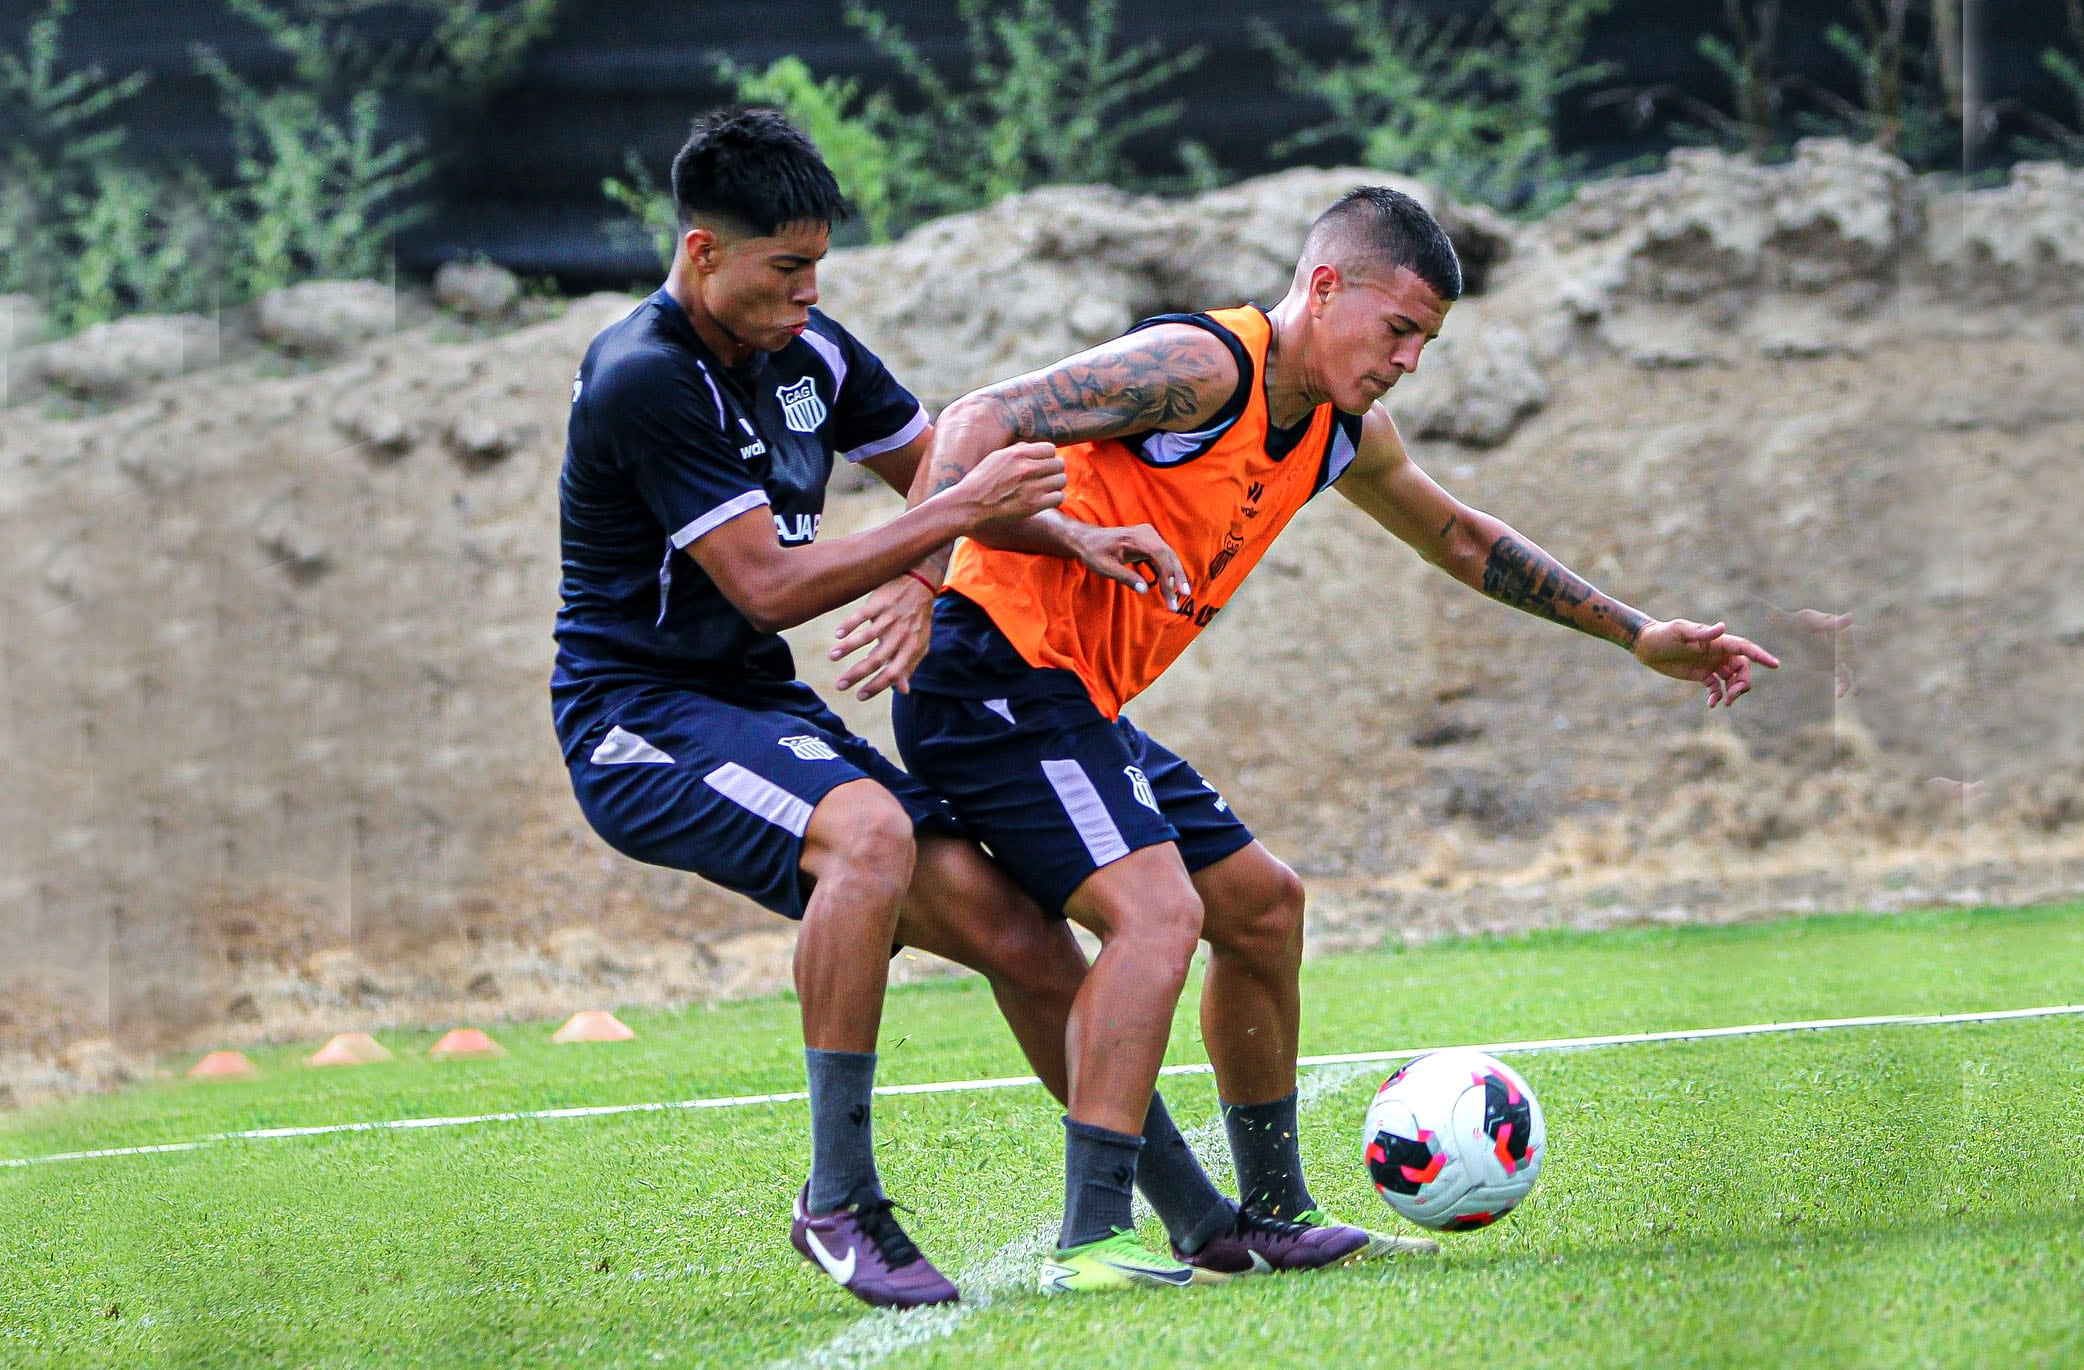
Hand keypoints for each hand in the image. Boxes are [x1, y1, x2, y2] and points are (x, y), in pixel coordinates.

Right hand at [829, 572, 934, 700]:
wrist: (921, 582)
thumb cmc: (918, 619)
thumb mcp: (918, 644)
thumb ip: (909, 666)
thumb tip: (903, 691)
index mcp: (910, 648)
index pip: (893, 673)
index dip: (877, 686)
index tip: (860, 696)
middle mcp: (900, 635)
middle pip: (876, 659)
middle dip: (856, 674)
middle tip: (839, 685)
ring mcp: (890, 618)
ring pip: (867, 636)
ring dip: (848, 648)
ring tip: (832, 657)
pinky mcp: (880, 602)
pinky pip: (862, 615)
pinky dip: (849, 625)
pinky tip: (838, 634)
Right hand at [953, 441, 1065, 523]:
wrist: (968, 505)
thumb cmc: (980, 481)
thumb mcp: (996, 457)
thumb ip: (1017, 450)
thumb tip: (1034, 448)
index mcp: (1017, 454)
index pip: (1050, 449)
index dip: (1048, 457)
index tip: (1043, 464)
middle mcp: (1026, 468)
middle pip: (1059, 464)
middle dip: (1054, 470)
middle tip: (1046, 477)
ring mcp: (1031, 488)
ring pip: (1061, 480)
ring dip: (1056, 484)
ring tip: (1046, 489)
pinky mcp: (1033, 506)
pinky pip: (1058, 497)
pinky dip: (1054, 498)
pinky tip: (1045, 499)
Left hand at [1068, 521, 1191, 610]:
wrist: (1087, 539)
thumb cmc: (1094, 553)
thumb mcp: (1106, 568)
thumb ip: (1126, 578)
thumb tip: (1145, 590)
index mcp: (1137, 538)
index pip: (1160, 557)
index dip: (1168, 577)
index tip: (1170, 595)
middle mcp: (1147, 533)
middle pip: (1169, 556)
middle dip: (1177, 577)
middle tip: (1184, 597)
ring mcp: (1149, 536)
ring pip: (1169, 556)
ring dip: (1175, 575)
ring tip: (1180, 595)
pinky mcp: (1149, 541)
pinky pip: (1162, 557)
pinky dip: (1167, 571)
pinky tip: (1170, 586)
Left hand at [1633, 619, 1780, 707]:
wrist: (1647, 646)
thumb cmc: (1663, 634)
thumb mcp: (1680, 631)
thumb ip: (1701, 633)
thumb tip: (1722, 628)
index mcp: (1717, 642)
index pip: (1745, 648)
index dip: (1761, 656)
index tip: (1775, 664)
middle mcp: (1718, 653)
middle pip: (1743, 668)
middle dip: (1743, 683)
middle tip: (1733, 696)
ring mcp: (1711, 664)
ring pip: (1733, 679)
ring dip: (1734, 691)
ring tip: (1725, 702)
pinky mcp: (1702, 675)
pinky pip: (1718, 687)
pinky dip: (1719, 696)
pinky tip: (1712, 704)